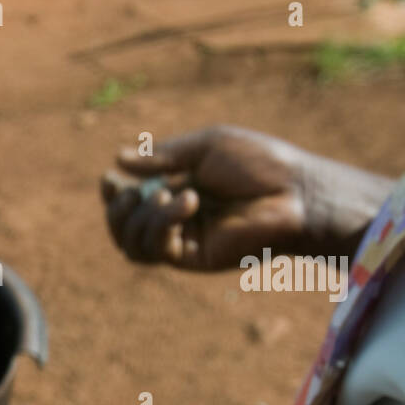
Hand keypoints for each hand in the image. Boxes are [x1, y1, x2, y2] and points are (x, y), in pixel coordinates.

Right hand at [101, 125, 318, 269]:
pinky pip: (156, 250)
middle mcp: (176, 219)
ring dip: (140, 216)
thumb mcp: (206, 147)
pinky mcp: (194, 258)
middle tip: (129, 191)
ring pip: (132, 243)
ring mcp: (184, 241)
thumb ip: (163, 157)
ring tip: (168, 194)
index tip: (108, 179)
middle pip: (122, 228)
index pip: (129, 201)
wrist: (295, 191)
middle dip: (116, 209)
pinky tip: (186, 203)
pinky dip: (161, 224)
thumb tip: (117, 160)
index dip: (112, 194)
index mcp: (176, 190)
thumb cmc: (260, 163)